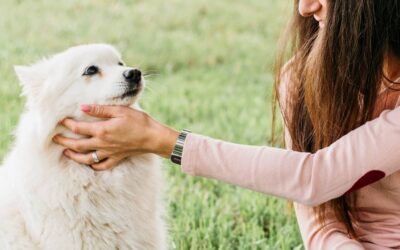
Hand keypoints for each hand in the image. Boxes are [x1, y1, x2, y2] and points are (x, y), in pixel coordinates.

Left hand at [53, 105, 178, 169]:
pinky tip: (89, 163)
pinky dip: (93, 165)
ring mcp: (109, 153)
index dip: (67, 124)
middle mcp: (102, 144)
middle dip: (64, 142)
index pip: (79, 128)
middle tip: (54, 139)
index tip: (60, 120)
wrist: (153, 137)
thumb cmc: (138, 122)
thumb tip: (83, 107)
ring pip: (86, 158)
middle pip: (78, 145)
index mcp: (102, 130)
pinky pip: (101, 165)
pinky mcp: (116, 158)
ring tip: (66, 152)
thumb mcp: (120, 111)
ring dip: (74, 156)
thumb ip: (100, 110)